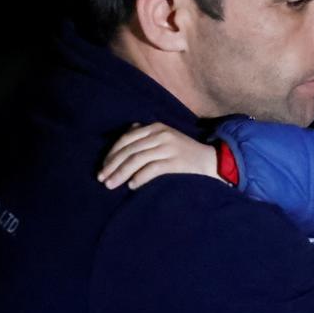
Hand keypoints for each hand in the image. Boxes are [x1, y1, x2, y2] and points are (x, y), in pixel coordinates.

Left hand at [98, 123, 219, 189]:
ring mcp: (169, 147)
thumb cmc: (185, 151)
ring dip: (121, 173)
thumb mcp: (166, 136)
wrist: (212, 160)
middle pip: (129, 150)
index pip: (126, 139)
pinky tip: (132, 185)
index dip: (111, 153)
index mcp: (156, 127)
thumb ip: (147, 134)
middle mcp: (161, 135)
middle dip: (113, 165)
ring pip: (137, 159)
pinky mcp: (176, 162)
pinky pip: (152, 169)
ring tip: (111, 185)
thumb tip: (128, 131)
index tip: (102, 167)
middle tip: (102, 179)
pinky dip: (139, 177)